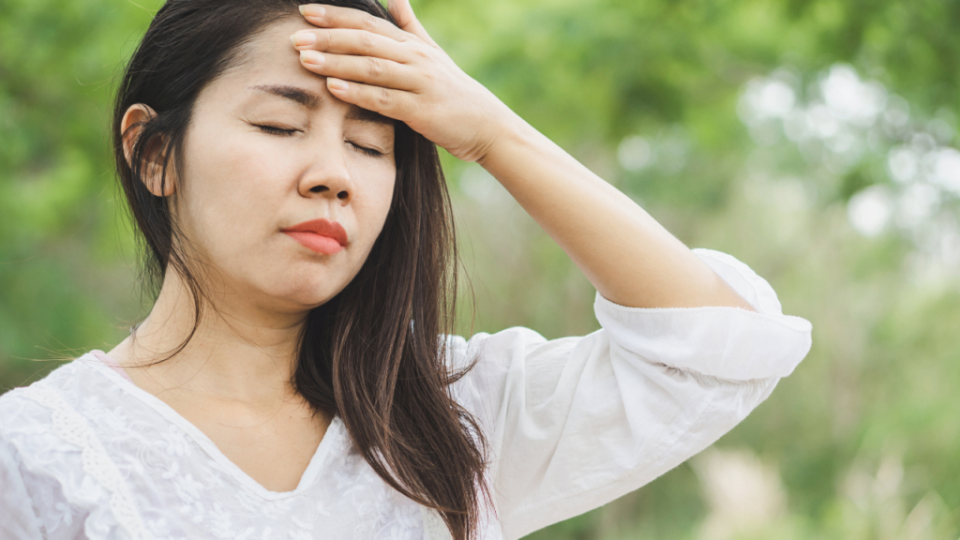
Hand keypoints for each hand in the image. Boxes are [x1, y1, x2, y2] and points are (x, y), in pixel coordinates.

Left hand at [292, 1, 516, 162]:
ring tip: (305, 60)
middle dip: (328, 37)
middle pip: (365, 41)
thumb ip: (410, 26)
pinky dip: (358, 94)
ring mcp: (420, 83)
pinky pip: (385, 100)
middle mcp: (415, 58)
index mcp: (413, 45)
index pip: (369, 23)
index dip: (337, 16)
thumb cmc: (455, 93)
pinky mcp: (422, 111)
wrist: (489, 126)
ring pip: (372, 68)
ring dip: (336, 63)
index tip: (305, 11)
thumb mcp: (433, 54)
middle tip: (295, 37)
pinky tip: (333, 90)